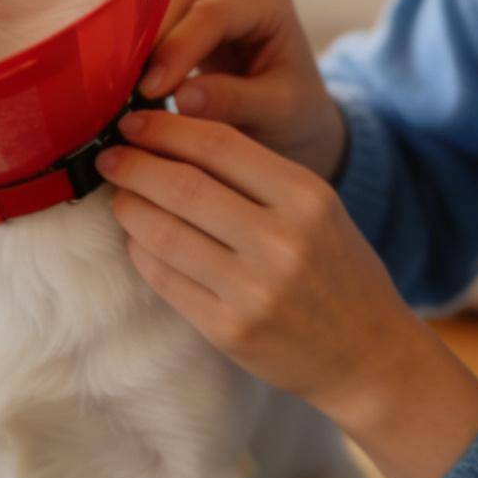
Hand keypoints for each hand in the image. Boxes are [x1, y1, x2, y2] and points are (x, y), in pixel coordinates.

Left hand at [99, 108, 410, 411]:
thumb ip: (257, 176)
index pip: (219, 146)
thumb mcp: (318, 209)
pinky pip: (165, 280)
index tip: (134, 122)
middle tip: (110, 156)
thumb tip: (174, 140)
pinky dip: (142, 253)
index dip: (165, 129)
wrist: (367, 355)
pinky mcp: (229, 330)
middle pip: (183, 187)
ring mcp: (253, 290)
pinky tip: (138, 240)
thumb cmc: (337, 271)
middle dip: (134, 165)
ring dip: (129, 209)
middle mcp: (281, 241)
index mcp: (307, 198)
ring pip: (164, 234)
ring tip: (118, 196)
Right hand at [139, 0, 346, 181]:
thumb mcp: (278, 111)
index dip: (178, 48)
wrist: (294, 116)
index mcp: (268, 0)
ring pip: (158, 6)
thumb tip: (181, 98)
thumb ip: (235, 101)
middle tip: (125, 89)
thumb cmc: (295, 111)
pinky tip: (123, 83)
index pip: (213, 14)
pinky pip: (152, 24)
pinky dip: (137, 51)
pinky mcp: (185, 17)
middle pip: (179, 0)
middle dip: (150, 43)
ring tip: (118, 88)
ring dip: (137, 45)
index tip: (152, 90)